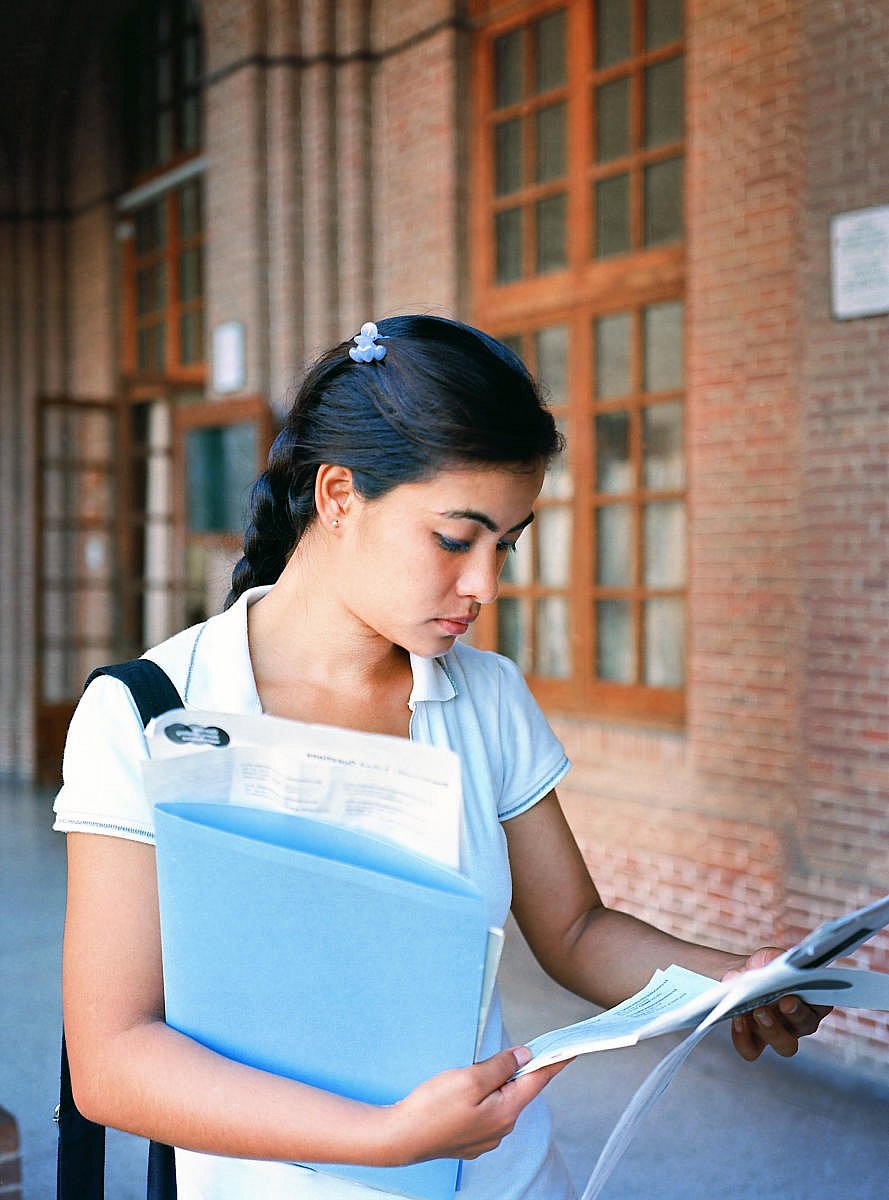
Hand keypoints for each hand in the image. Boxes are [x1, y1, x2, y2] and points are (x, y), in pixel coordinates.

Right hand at [382, 1046, 568, 1164]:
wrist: (399, 1138)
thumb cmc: (432, 1108)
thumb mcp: (470, 1078)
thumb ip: (500, 1066)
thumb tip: (524, 1056)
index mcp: (506, 1112)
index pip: (538, 1080)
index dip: (554, 1061)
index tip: (570, 1048)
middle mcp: (501, 1128)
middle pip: (517, 1089)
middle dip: (513, 1070)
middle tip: (500, 1053)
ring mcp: (485, 1137)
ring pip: (499, 1101)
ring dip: (493, 1085)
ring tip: (469, 1075)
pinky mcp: (469, 1140)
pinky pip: (484, 1112)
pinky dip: (480, 1098)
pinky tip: (459, 1094)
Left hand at [723, 947, 832, 1061]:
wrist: (740, 976)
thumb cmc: (763, 967)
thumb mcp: (769, 957)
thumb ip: (774, 959)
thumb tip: (775, 968)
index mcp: (810, 1000)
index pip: (823, 1004)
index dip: (817, 1002)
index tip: (800, 992)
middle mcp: (799, 1021)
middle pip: (807, 1025)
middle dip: (797, 1014)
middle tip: (784, 1002)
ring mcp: (779, 1034)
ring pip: (786, 1046)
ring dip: (773, 1031)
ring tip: (759, 1012)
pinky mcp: (756, 1042)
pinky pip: (752, 1050)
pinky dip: (743, 1038)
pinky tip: (738, 1019)